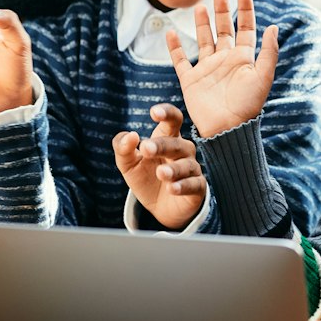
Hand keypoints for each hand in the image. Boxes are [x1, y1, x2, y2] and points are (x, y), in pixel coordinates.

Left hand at [113, 104, 205, 229]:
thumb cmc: (146, 178)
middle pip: (177, 143)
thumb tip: (130, 136)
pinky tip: (172, 188)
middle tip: (146, 149)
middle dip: (162, 145)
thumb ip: (123, 148)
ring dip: (174, 169)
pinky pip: (194, 184)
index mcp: (167, 138)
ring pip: (187, 165)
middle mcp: (183, 150)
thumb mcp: (128, 164)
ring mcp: (191, 169)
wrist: (160, 208)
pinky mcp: (197, 187)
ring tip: (161, 173)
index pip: (173, 120)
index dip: (167, 113)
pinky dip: (184, 186)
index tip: (154, 113)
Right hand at [166, 0, 279, 138]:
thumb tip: (274, 26)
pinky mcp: (191, 80)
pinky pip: (180, 60)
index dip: (245, 10)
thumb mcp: (263, 76)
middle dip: (222, 11)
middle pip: (223, 29)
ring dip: (202, 24)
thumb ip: (269, 52)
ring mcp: (207, 69)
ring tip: (200, 7)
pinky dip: (174, 47)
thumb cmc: (248, 106)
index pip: (245, 28)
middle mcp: (225, 60)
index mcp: (243, 58)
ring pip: (203, 40)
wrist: (228, 129)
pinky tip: (170, 33)